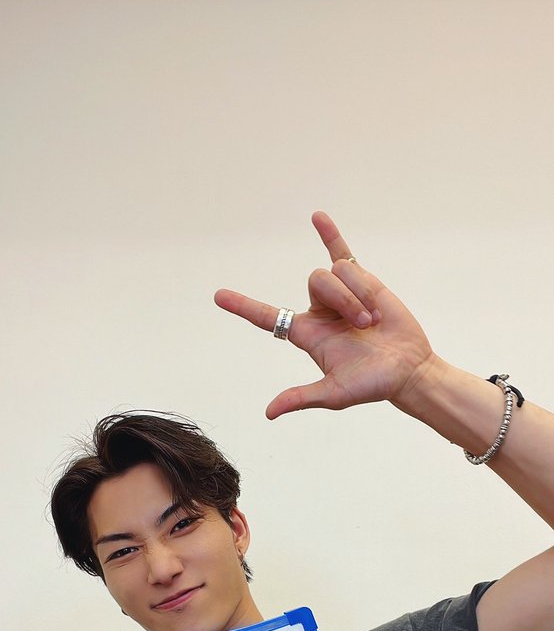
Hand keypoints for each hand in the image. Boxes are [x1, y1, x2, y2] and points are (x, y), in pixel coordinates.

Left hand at [214, 211, 435, 419]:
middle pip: (315, 283)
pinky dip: (330, 235)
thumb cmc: (371, 384)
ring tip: (374, 319)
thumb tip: (270, 413)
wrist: (408, 368)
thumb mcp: (334, 394)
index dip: (244, 306)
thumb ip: (302, 397)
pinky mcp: (362, 281)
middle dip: (344, 300)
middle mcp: (319, 312)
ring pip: (338, 272)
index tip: (219, 296)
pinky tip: (318, 217)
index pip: (268, 317)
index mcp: (307, 335)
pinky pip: (341, 253)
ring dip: (359, 294)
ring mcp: (340, 294)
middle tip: (364, 326)